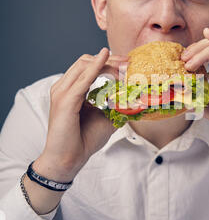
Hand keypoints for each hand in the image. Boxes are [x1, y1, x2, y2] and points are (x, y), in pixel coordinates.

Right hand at [37, 48, 127, 180]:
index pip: (87, 66)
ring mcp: (62, 93)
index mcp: (70, 90)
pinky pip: (83, 79)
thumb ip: (116, 106)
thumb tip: (135, 100)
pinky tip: (106, 59)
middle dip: (109, 60)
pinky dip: (96, 68)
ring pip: (84, 66)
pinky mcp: (65, 101)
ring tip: (124, 66)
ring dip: (106, 64)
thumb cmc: (83, 140)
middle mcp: (63, 88)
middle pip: (86, 62)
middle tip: (128, 62)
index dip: (107, 62)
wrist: (68, 159)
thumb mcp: (105, 118)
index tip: (126, 64)